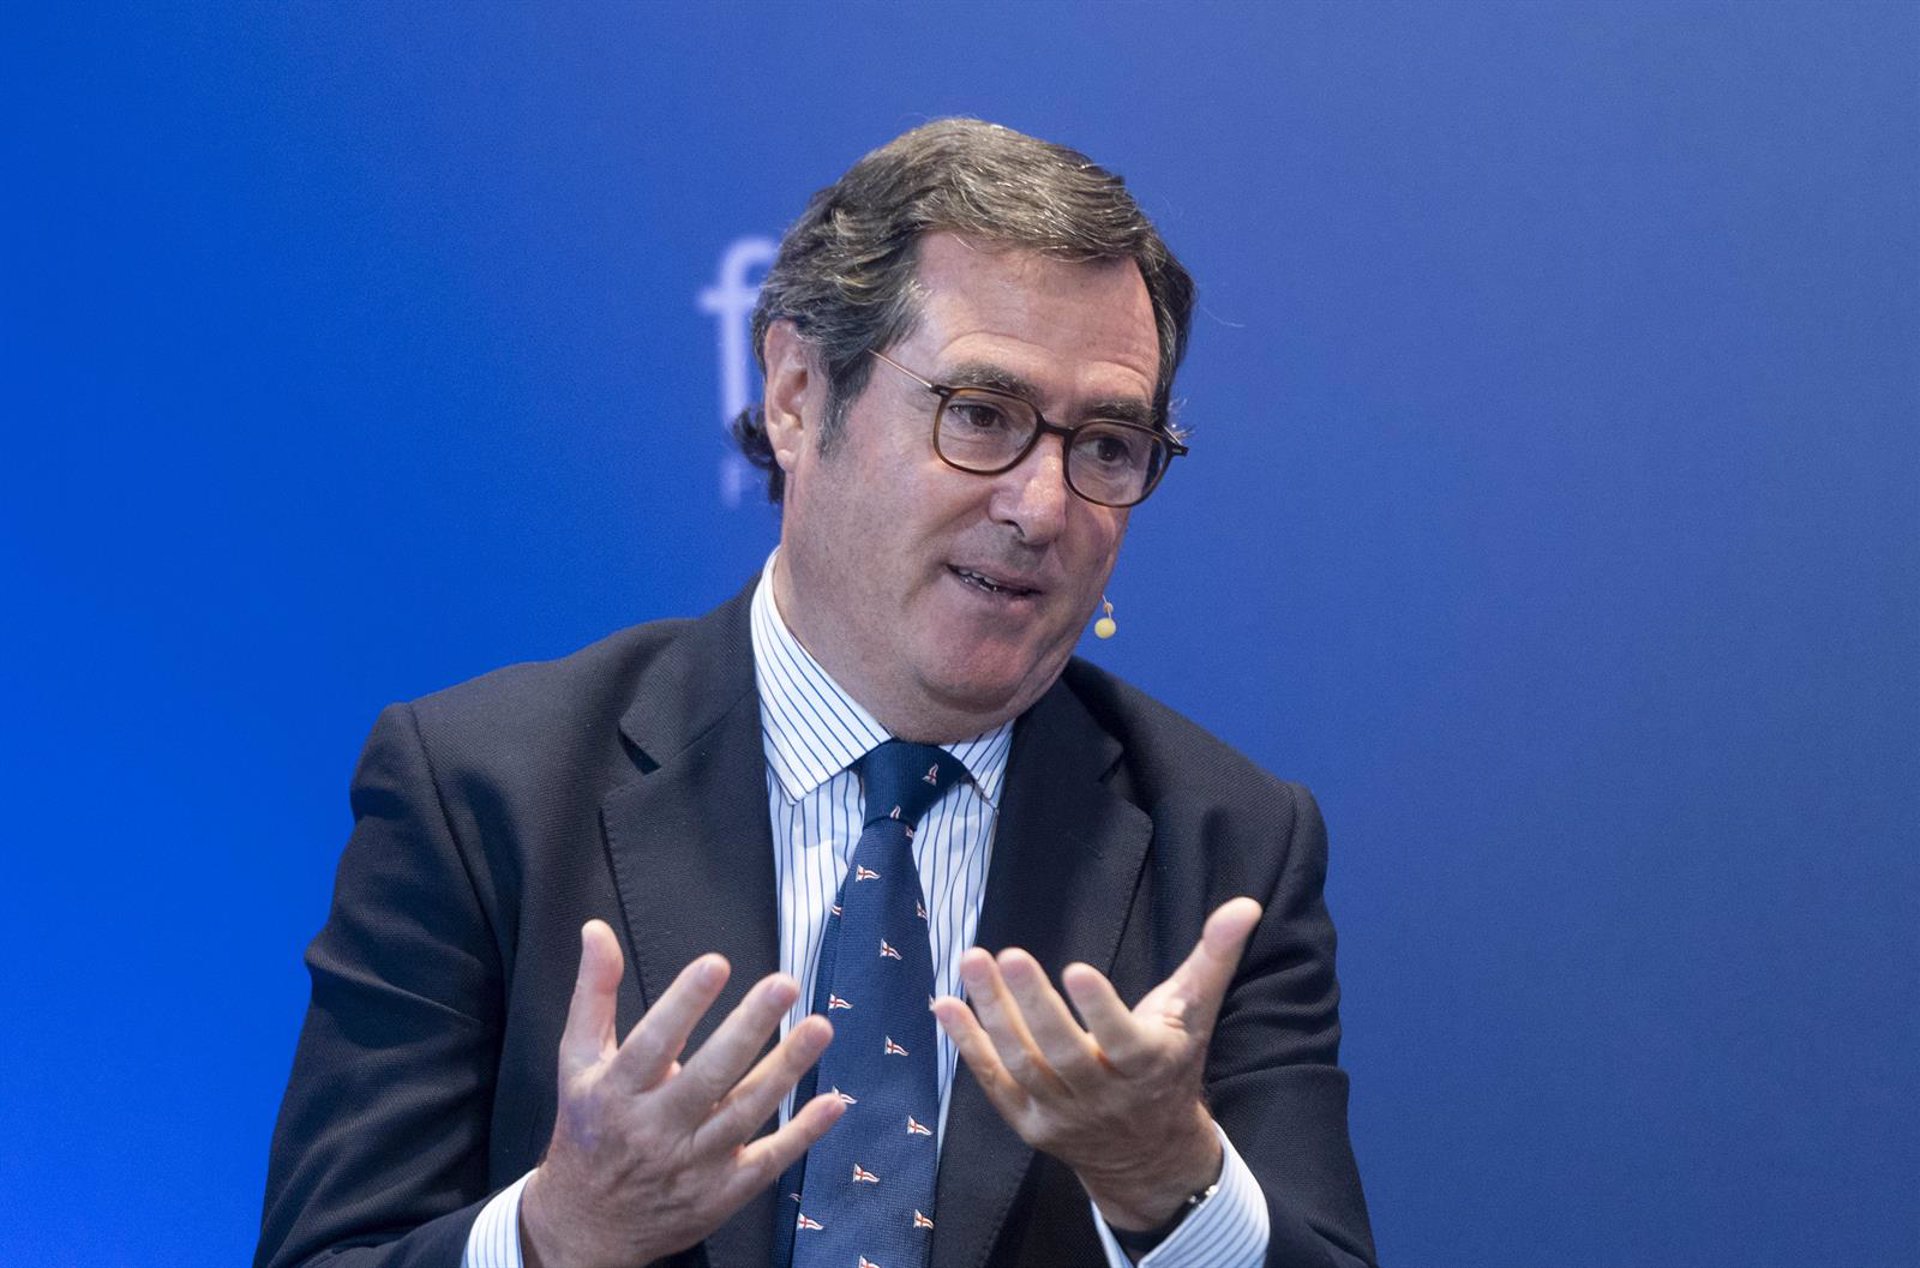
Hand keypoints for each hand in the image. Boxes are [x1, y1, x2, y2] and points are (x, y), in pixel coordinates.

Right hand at [519, 920, 845, 1267]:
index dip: (683, 1003)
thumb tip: (597, 930)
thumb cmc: (587, 1127)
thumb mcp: (578, 1061)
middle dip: (748, 1028)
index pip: (651, 1043)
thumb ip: (594, 994)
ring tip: (820, 1027)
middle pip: (707, 1076)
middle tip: (785, 984)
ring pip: (744, 1114)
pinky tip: (833, 1103)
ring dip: (786, 1070)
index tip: (716, 963)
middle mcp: (653, 1130)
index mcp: (615, 1092)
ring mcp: (691, 1165)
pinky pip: (766, 1162)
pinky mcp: (719, 1194)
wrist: (586, 1226)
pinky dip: (802, 1135)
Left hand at [931, 897, 1261, 1230]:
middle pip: (1062, 1052)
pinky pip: (993, 1083)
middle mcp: (1103, 1097)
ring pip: (1023, 1065)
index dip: (1099, 1009)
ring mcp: (1061, 1115)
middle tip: (1006, 954)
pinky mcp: (1028, 1124)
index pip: (1121, 1039)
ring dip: (992, 1014)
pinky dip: (968, 1046)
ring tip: (972, 961)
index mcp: (1147, 1066)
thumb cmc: (1170, 1067)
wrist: (1149, 1155)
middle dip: (1032, 1005)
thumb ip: (1214, 958)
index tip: (1076, 969)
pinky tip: (945, 1004)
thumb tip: (1245, 904)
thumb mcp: (1194, 1015)